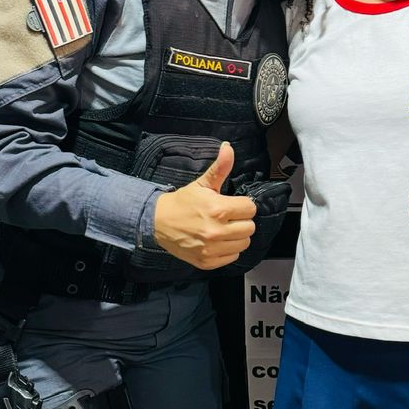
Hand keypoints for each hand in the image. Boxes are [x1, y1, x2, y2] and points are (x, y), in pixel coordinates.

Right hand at [153, 142, 256, 270]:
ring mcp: (211, 248)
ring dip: (236, 237)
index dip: (243, 205)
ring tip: (223, 230)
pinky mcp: (207, 261)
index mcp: (218, 209)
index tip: (233, 205)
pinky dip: (228, 251)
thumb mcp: (202, 183)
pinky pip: (233, 257)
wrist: (158, 222)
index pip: (250, 209)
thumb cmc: (183, 202)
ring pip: (244, 244)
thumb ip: (220, 167)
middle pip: (250, 227)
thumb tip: (228, 147)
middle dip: (241, 221)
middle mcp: (216, 230)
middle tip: (227, 218)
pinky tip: (217, 242)